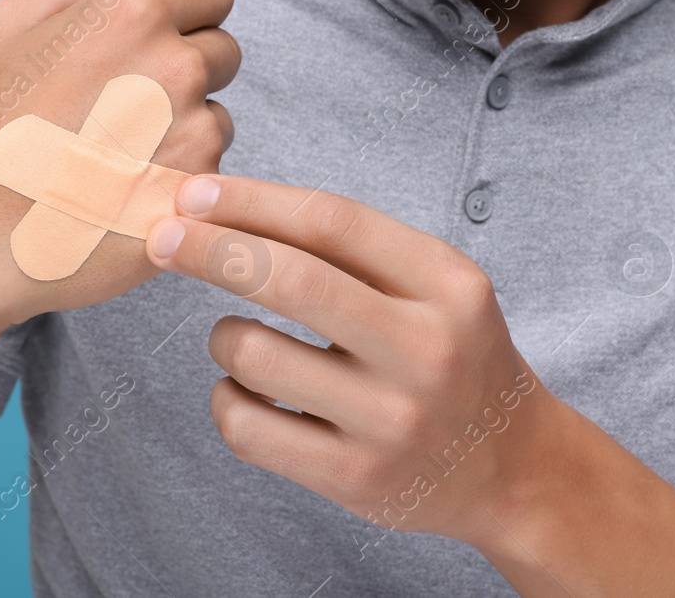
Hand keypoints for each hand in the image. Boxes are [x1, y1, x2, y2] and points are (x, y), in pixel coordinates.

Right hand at [0, 0, 241, 337]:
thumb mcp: (14, 21)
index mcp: (135, 12)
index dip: (183, 14)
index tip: (146, 44)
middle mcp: (176, 66)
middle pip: (223, 51)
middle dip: (186, 69)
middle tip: (119, 103)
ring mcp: (193, 132)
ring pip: (219, 113)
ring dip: (184, 126)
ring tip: (114, 149)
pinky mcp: (199, 191)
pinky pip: (214, 168)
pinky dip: (179, 177)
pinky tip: (125, 187)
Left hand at [141, 173, 560, 547]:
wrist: (510, 464)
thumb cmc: (452, 353)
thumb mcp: (436, 286)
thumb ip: (354, 251)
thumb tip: (227, 207)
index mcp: (448, 285)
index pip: (333, 223)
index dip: (253, 201)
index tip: (195, 193)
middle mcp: (426, 349)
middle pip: (291, 279)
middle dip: (211, 249)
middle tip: (163, 238)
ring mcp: (391, 420)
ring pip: (256, 355)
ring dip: (223, 336)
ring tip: (235, 338)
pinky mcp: (356, 480)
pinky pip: (249, 427)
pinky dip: (227, 399)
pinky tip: (245, 390)